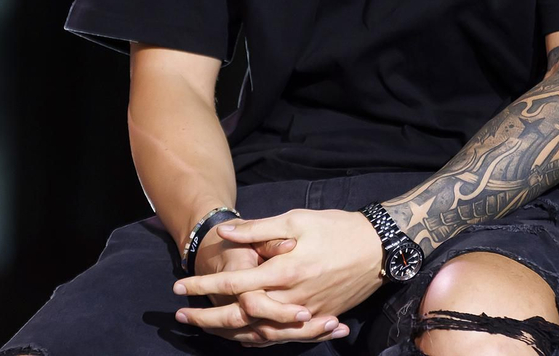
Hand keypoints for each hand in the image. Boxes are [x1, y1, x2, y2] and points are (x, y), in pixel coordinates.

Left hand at [177, 209, 384, 326]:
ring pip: (261, 332)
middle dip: (208, 317)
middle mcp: (292, 298)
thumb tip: (224, 231)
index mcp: (283, 271)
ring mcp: (307, 312)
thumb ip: (257, 230)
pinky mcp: (319, 318)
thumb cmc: (336, 228)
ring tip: (206, 327)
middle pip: (241, 316)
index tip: (179, 286)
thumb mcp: (295, 220)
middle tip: (182, 315)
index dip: (204, 286)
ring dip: (229, 332)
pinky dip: (260, 339)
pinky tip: (244, 337)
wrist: (378, 248)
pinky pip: (284, 337)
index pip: (233, 283)